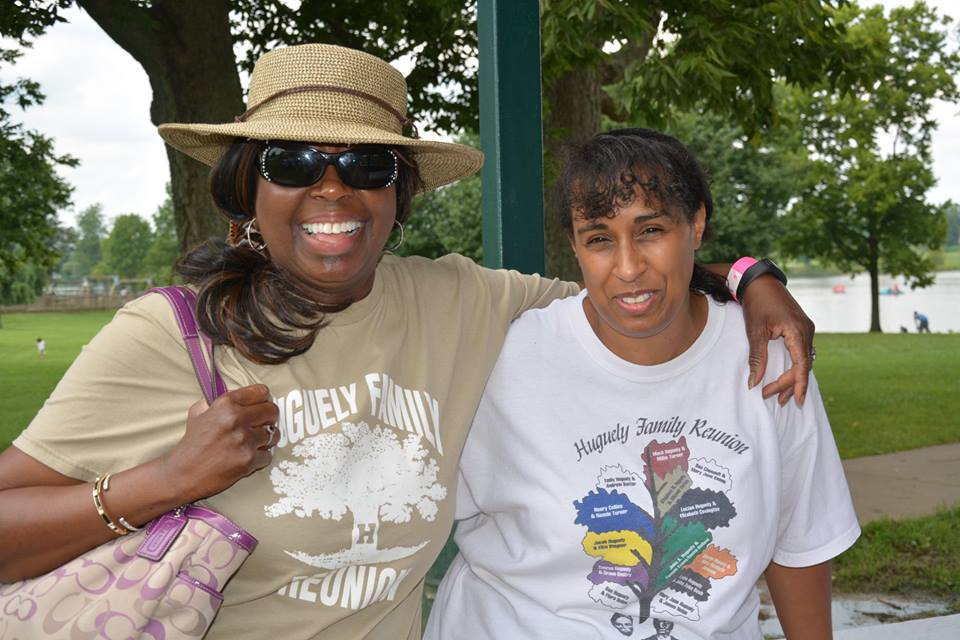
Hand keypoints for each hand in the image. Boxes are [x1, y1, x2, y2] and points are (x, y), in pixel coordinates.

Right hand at [161, 384, 279, 501]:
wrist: (182, 473)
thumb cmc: (191, 443)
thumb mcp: (198, 413)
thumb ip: (216, 401)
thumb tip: (236, 396)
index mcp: (226, 403)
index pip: (261, 392)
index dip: (264, 399)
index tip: (262, 405)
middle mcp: (237, 418)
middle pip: (272, 411)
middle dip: (269, 418)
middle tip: (262, 425)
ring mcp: (244, 440)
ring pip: (274, 434)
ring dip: (267, 439)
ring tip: (255, 443)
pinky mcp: (248, 460)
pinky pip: (268, 456)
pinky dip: (260, 458)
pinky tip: (248, 458)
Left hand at [740, 275, 815, 405]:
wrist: (759, 282)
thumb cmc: (757, 304)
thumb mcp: (755, 333)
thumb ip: (757, 359)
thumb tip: (754, 383)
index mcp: (798, 332)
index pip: (802, 365)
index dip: (798, 384)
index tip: (795, 401)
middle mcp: (807, 331)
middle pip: (803, 365)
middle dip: (789, 384)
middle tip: (772, 397)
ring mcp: (806, 329)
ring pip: (803, 359)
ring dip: (792, 376)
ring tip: (780, 394)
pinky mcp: (800, 327)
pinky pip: (802, 351)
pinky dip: (794, 365)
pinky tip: (786, 375)